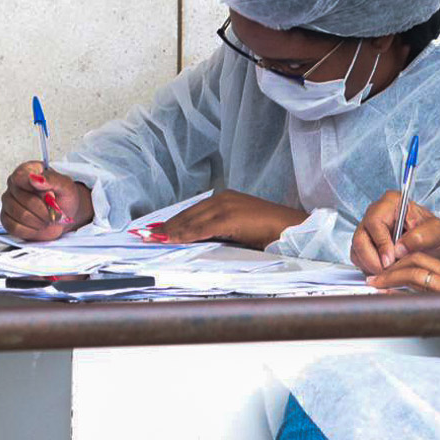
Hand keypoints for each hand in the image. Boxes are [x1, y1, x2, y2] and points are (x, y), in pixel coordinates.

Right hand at [0, 162, 94, 241]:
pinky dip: (31, 230)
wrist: (64, 216)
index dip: (33, 188)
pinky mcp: (7, 219)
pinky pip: (14, 227)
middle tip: (54, 212)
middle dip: (43, 209)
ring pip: (19, 214)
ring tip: (47, 219)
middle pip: (22, 199)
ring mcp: (8, 203)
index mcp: (26, 171)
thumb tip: (34, 178)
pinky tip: (38, 226)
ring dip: (39, 221)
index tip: (49, 195)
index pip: (19, 177)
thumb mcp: (65, 186)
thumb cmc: (64, 198)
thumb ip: (52, 179)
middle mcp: (14, 185)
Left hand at [150, 190, 306, 248]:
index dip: (173, 222)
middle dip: (167, 226)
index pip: (193, 211)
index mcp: (225, 199)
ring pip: (192, 220)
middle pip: (188, 214)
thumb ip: (221, 231)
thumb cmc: (269, 232)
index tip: (157, 230)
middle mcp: (223, 198)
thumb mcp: (240, 229)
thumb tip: (200, 241)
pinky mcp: (231, 217)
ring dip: (172, 231)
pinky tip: (174, 240)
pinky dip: (186, 234)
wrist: (292, 229)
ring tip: (154, 239)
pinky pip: (203, 228)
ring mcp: (227, 206)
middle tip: (146, 235)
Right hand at [350, 189, 439, 274]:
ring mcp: (368, 230)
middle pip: (360, 238)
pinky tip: (386, 272)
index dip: (380, 244)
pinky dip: (369, 268)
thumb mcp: (438, 232)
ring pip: (357, 250)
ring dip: (371, 266)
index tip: (390, 260)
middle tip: (387, 272)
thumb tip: (399, 248)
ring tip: (390, 273)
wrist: (439, 245)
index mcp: (391, 203)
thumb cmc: (438, 235)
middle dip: (372, 259)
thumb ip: (421, 236)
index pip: (374, 222)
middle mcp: (376, 214)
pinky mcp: (366, 244)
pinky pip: (359, 258)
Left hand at [367, 254, 439, 347]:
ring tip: (376, 282)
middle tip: (377, 275)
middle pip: (417, 259)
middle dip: (393, 265)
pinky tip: (387, 292)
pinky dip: (399, 287)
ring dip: (391, 275)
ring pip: (415, 269)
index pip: (426, 259)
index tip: (391, 270)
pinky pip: (418, 285)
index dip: (405, 263)